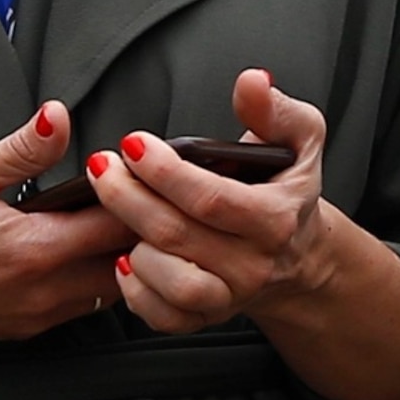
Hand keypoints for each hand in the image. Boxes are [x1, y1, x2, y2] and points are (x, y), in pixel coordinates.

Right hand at [0, 100, 134, 357]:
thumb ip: (20, 150)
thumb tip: (58, 117)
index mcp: (36, 250)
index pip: (123, 223)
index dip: (140, 190)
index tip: (141, 165)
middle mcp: (46, 291)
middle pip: (129, 262)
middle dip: (142, 227)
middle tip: (141, 191)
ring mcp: (37, 315)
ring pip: (112, 288)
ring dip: (122, 255)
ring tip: (116, 218)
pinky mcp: (24, 329)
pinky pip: (83, 304)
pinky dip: (97, 277)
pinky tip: (82, 249)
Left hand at [85, 69, 338, 334]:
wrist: (297, 249)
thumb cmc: (286, 184)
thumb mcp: (298, 137)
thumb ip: (274, 109)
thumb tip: (253, 81)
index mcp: (277, 218)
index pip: (211, 198)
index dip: (166, 172)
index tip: (133, 143)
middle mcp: (256, 264)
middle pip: (178, 235)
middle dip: (129, 198)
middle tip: (101, 166)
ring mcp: (231, 295)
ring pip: (173, 284)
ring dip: (133, 247)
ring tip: (118, 213)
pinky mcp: (208, 317)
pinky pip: (166, 318)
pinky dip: (138, 293)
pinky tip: (124, 259)